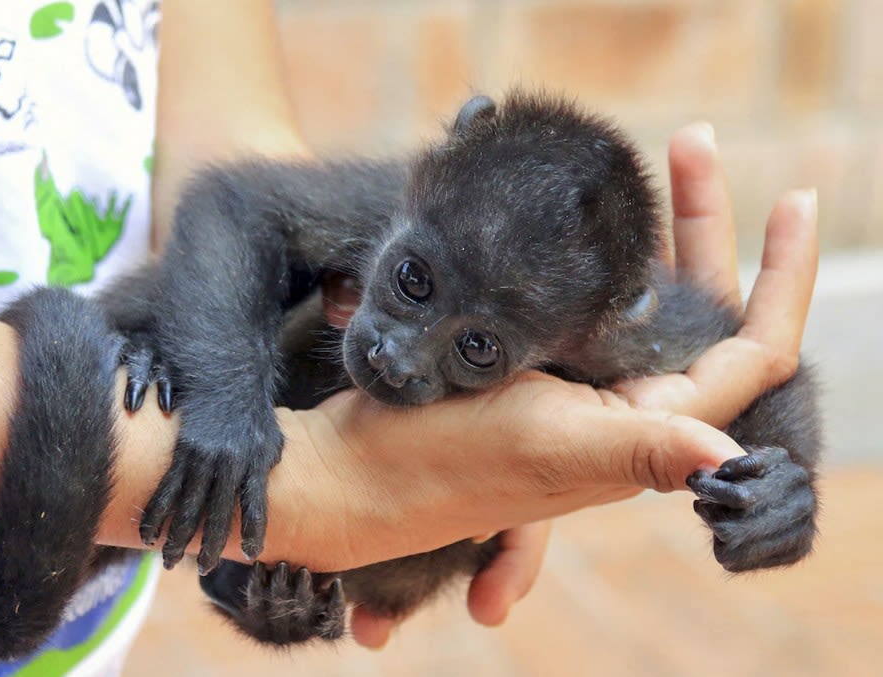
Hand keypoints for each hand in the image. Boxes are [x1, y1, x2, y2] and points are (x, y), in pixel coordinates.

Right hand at [335, 121, 818, 646]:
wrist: (355, 468)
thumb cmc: (445, 463)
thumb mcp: (546, 446)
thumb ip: (639, 450)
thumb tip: (733, 464)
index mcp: (646, 426)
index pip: (752, 355)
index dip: (785, 282)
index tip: (793, 201)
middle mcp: (625, 406)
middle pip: (699, 309)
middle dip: (706, 226)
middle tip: (690, 144)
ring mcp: (580, 383)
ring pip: (643, 297)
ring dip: (658, 229)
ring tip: (651, 157)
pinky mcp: (535, 365)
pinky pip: (589, 299)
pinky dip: (601, 251)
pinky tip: (587, 210)